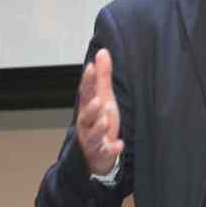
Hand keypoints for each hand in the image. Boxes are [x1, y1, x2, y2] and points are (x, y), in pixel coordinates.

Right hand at [76, 48, 124, 175]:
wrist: (96, 154)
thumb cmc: (101, 121)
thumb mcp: (104, 97)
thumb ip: (102, 76)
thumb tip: (102, 52)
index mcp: (88, 107)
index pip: (86, 93)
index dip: (87, 81)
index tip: (90, 67)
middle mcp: (87, 123)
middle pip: (86, 114)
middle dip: (90, 108)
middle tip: (97, 100)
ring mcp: (93, 139)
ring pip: (93, 134)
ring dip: (98, 127)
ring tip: (105, 121)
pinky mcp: (101, 153)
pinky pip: (105, 152)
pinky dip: (111, 149)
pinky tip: (119, 145)